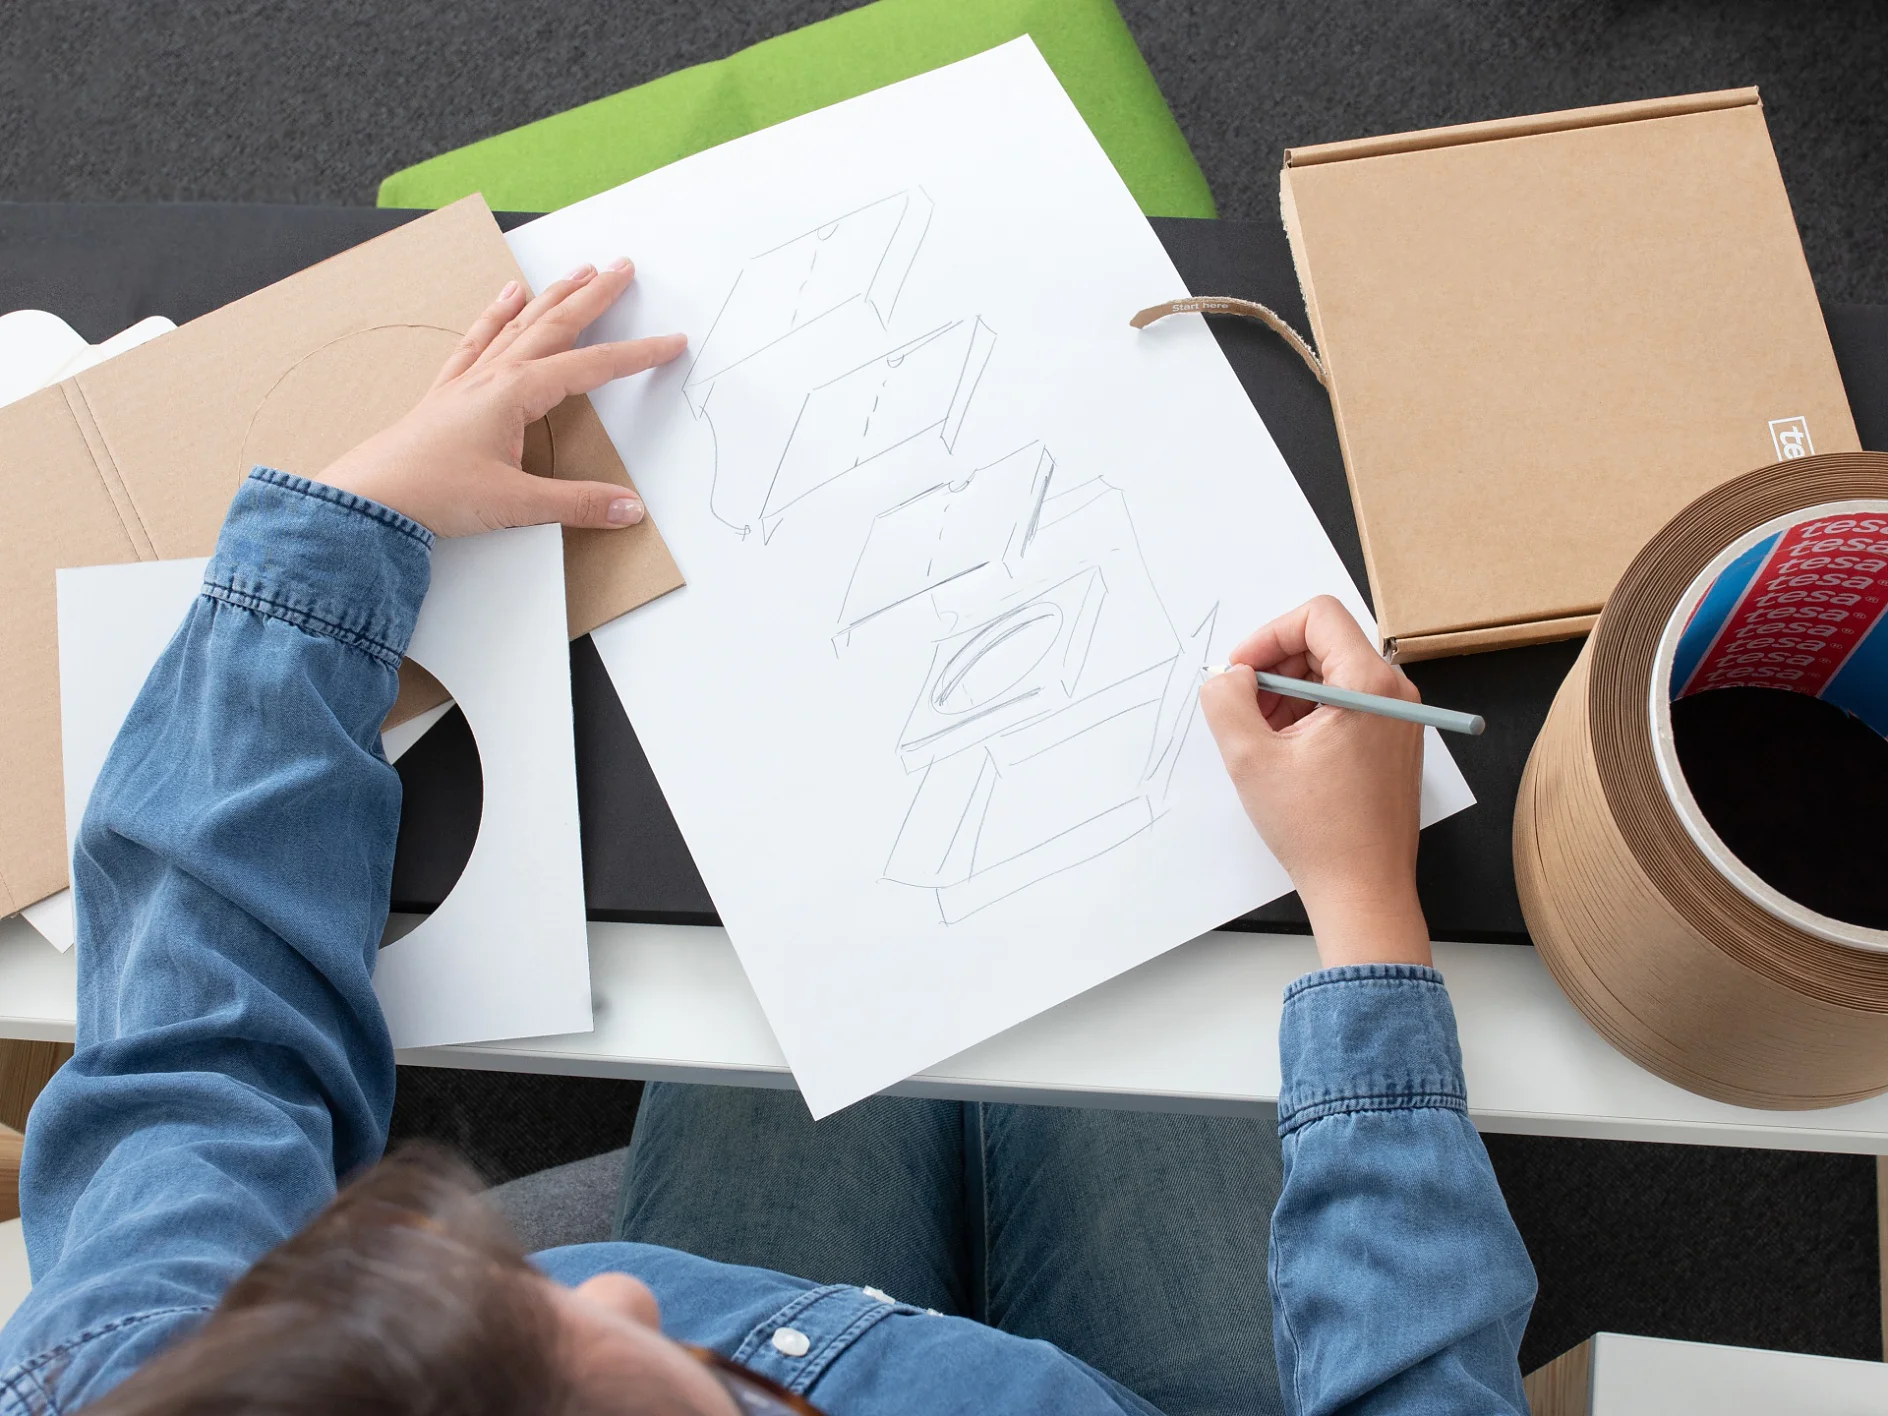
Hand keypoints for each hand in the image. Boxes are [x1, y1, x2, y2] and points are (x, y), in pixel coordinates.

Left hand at [317, 258, 685, 535]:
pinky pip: (480, 338)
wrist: (371, 497)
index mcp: (516, 393)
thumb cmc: (435, 492)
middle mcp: (495, 375)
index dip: (636, 355)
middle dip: (594, 295)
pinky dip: (497, 312)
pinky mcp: (449, 391)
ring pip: (521, 323)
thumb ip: (578, 504)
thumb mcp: (517, 503)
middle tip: (623, 267)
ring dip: (553, 295)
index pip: (592, 367)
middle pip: (556, 324)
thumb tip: (630, 508)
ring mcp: (470, 379)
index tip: (671, 341)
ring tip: (578, 271)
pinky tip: (508, 294)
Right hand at [1200, 595, 1431, 968]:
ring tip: (1263, 740)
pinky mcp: (1393, 743)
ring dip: (1289, 696)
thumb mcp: (1250, 758)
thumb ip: (1226, 700)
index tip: (1241, 672)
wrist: (1363, 891)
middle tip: (1245, 709)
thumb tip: (1228, 676)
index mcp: (1370, 685)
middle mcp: (1396, 694)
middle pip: (1325, 643)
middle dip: (1276, 669)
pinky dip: (1310, 717)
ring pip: (1333, 676)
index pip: (1317, 615)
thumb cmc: (1319, 832)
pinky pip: (1347, 706)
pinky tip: (1286, 756)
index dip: (1268, 636)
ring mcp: (1400, 720)